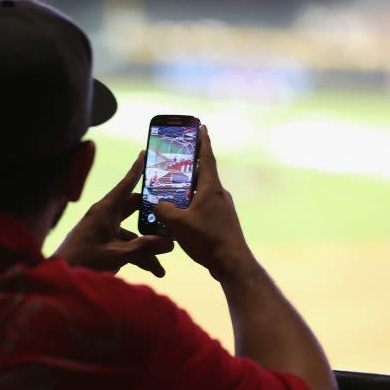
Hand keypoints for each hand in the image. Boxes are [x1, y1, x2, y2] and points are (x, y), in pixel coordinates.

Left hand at [54, 152, 173, 276]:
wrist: (62, 276)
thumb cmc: (83, 260)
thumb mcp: (117, 254)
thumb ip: (144, 248)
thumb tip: (169, 243)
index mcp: (105, 210)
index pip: (125, 185)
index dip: (137, 169)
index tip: (146, 153)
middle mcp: (106, 216)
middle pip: (135, 208)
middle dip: (153, 215)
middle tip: (171, 211)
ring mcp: (106, 231)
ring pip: (134, 233)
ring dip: (149, 247)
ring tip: (164, 264)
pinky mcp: (106, 244)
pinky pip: (128, 246)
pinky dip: (140, 256)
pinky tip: (155, 270)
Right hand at [154, 126, 252, 280]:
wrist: (231, 263)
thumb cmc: (207, 239)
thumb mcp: (177, 223)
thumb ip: (163, 209)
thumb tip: (158, 204)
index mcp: (211, 188)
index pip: (207, 157)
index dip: (203, 141)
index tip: (201, 126)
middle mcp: (219, 194)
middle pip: (203, 174)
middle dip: (190, 166)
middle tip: (176, 160)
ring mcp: (223, 208)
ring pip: (203, 192)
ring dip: (189, 189)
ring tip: (172, 191)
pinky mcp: (223, 221)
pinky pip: (205, 207)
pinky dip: (193, 205)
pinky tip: (181, 216)